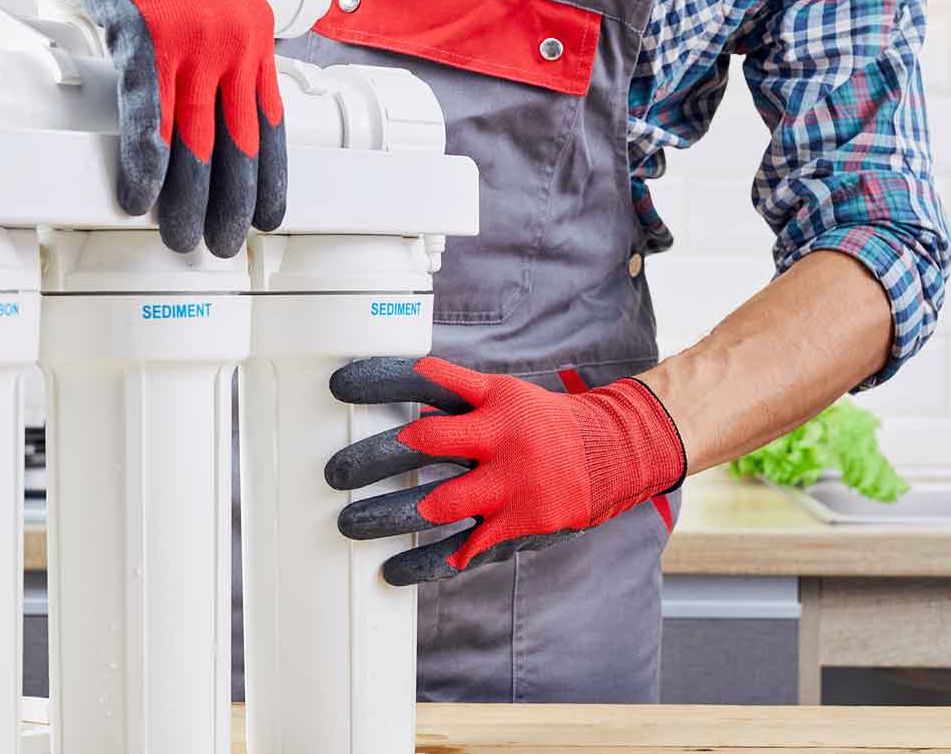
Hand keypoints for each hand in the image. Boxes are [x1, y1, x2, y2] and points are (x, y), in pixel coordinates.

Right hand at [54, 0, 285, 255]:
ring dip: (187, 198)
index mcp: (254, 41)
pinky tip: (140, 195)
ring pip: (194, 139)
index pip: (270, 124)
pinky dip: (145, 161)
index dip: (271, 178)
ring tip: (180, 237)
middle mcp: (231, 46)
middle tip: (220, 245)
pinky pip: (147, 114)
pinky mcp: (144, 38)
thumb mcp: (221, 5)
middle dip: (232, 204)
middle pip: (237, 144)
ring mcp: (189, 43)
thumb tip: (217, 103)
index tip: (269, 219)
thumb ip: (225, 53)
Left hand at [326, 357, 686, 585]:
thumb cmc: (545, 424)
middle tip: (336, 471)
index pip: (428, 381)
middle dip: (372, 457)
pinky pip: (462, 548)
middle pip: (424, 442)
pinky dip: (424, 562)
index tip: (339, 387)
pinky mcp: (520, 523)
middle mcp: (500, 438)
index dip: (382, 381)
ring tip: (349, 523)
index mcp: (493, 399)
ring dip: (386, 515)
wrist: (615, 453)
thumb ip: (458, 400)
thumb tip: (406, 404)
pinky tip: (392, 569)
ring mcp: (510, 483)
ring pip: (436, 503)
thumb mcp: (505, 396)